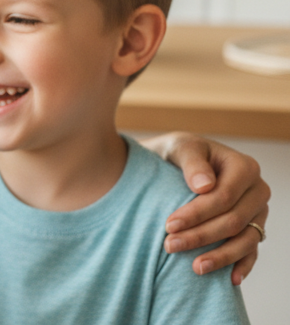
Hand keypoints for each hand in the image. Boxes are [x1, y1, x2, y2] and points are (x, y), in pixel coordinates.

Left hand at [147, 132, 270, 283]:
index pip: (225, 196)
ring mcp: (258, 213)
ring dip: (220, 256)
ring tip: (194, 267)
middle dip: (201, 236)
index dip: (198, 213)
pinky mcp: (253, 229)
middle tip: (170, 245)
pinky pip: (252, 251)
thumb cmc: (179, 153)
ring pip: (245, 240)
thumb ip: (192, 162)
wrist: (177, 162)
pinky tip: (229, 279)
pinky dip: (243, 265)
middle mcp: (257, 191)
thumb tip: (204, 186)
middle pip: (233, 221)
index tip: (170, 224)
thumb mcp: (181, 147)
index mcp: (245, 167)